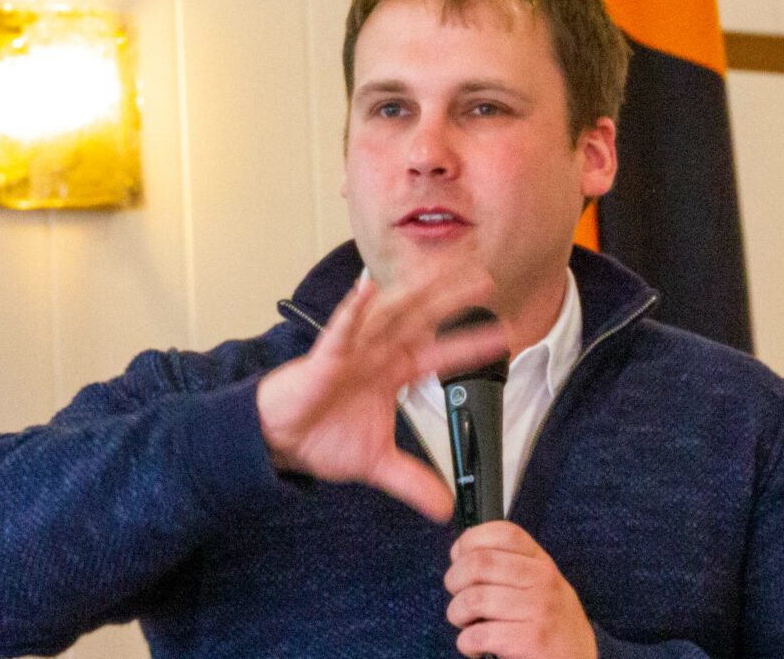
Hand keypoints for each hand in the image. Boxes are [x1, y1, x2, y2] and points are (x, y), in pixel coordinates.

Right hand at [256, 271, 506, 520]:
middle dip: (450, 302)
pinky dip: (351, 313)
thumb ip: (412, 481)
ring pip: (386, 318)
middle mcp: (377, 356)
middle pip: (420, 322)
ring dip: (410, 295)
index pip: (439, 356)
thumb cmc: (322, 437)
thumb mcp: (377, 463)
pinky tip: (365, 292)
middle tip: (484, 281)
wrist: (279, 440)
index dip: (469, 346)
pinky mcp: (323, 360)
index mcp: (392, 374)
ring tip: (435, 274)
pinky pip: (339, 333)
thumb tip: (446, 508)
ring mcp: (351, 353)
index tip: (504, 336)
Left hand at [445, 521, 595, 658]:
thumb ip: (508, 564)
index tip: (458, 557)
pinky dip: (466, 642)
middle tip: (457, 595)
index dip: (470, 541)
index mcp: (540, 562)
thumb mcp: (539, 584)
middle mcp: (543, 581)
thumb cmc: (550, 624)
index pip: (503, 533)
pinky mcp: (532, 641)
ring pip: (474, 599)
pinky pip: (479, 635)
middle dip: (454, 580)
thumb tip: (464, 546)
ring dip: (457, 613)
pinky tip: (475, 646)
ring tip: (465, 623)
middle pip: (479, 563)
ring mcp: (540, 610)